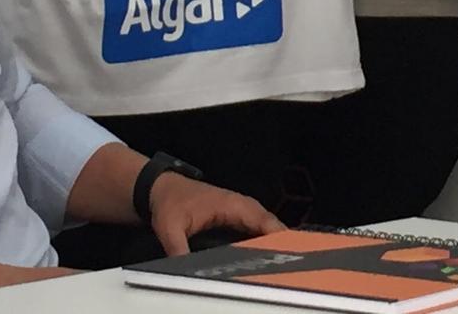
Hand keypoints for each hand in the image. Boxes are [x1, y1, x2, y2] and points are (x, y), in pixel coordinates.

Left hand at [147, 174, 282, 256]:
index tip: (290, 250)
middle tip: (295, 260)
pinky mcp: (236, 214)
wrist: (162, 188)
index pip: (262, 221)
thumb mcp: (170, 228)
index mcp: (230, 204)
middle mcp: (240, 204)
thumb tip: (185, 270)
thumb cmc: (170, 202)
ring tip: (289, 258)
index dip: (277, 236)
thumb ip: (178, 250)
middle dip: (284, 240)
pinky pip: (258, 226)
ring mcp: (240, 208)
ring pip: (266, 224)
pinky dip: (267, 236)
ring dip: (277, 238)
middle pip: (270, 223)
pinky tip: (272, 251)